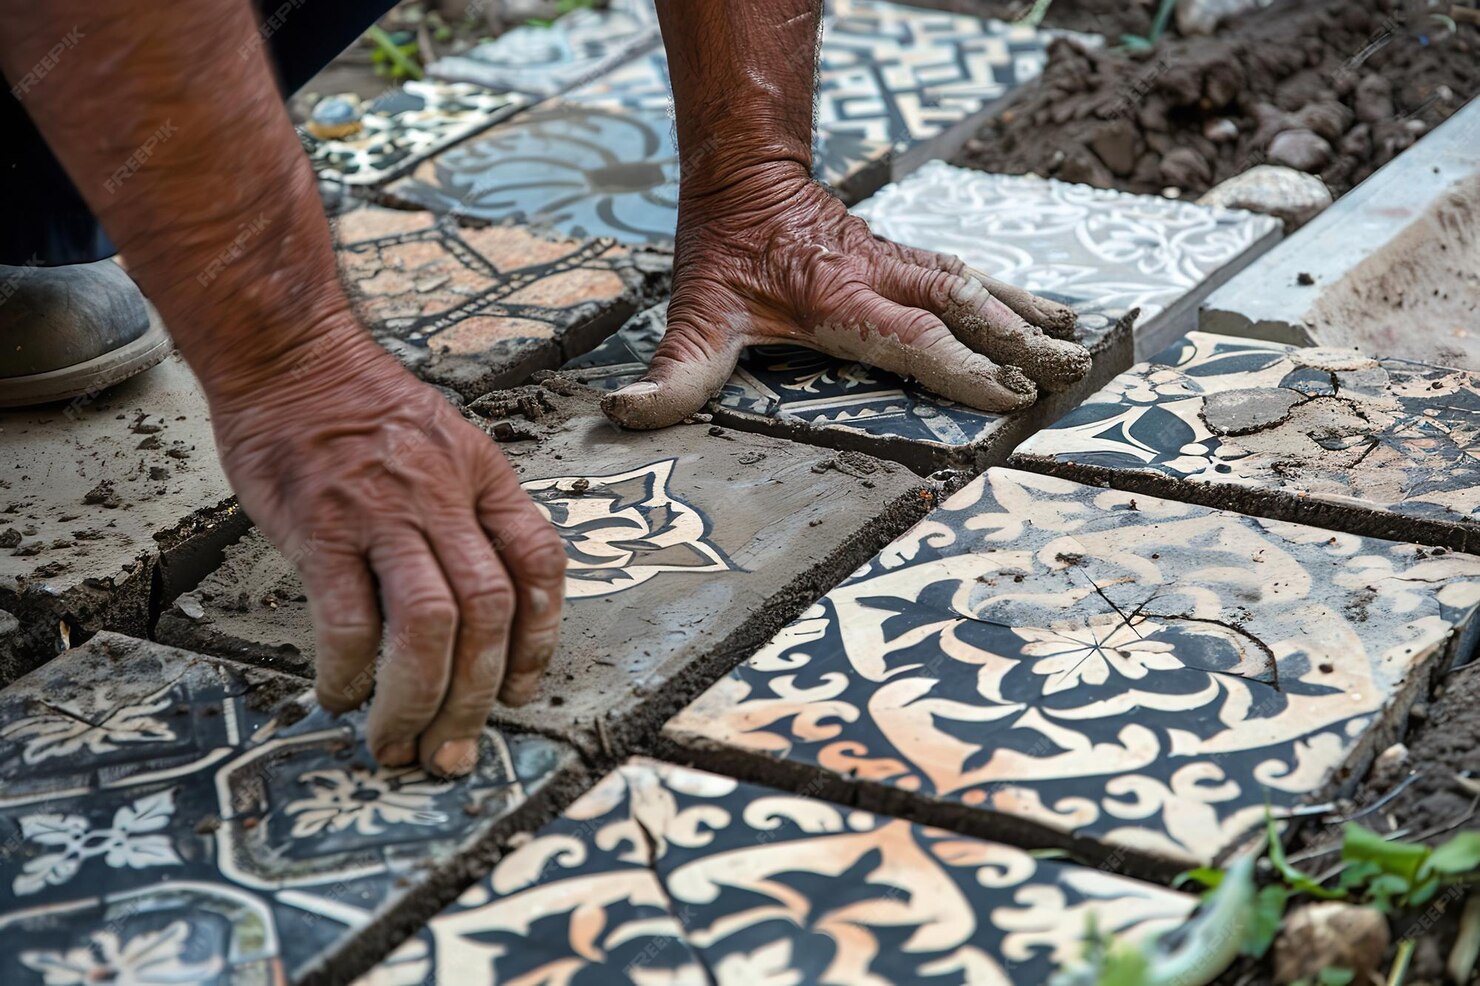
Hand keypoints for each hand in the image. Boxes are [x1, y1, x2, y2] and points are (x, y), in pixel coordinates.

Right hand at [208, 319, 565, 776]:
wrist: (290, 356)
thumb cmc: (365, 411)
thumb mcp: (447, 446)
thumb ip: (468, 516)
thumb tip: (477, 612)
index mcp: (485, 478)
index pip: (539, 564)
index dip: (541, 640)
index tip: (519, 690)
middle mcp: (445, 497)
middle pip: (488, 612)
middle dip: (476, 698)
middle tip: (453, 752)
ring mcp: (384, 511)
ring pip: (429, 624)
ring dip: (417, 701)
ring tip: (398, 743)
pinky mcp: (321, 527)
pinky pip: (350, 616)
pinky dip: (351, 669)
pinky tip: (341, 694)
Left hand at [602, 166, 1091, 428]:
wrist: (744, 174)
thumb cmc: (725, 248)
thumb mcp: (699, 312)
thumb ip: (676, 373)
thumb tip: (627, 415)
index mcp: (843, 298)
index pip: (915, 339)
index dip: (963, 368)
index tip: (1010, 396)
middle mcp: (882, 277)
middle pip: (965, 306)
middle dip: (1020, 342)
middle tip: (1069, 373)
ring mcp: (898, 262)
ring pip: (978, 283)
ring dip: (1026, 313)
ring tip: (1078, 341)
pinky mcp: (904, 255)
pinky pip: (967, 271)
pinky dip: (1010, 291)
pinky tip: (1041, 310)